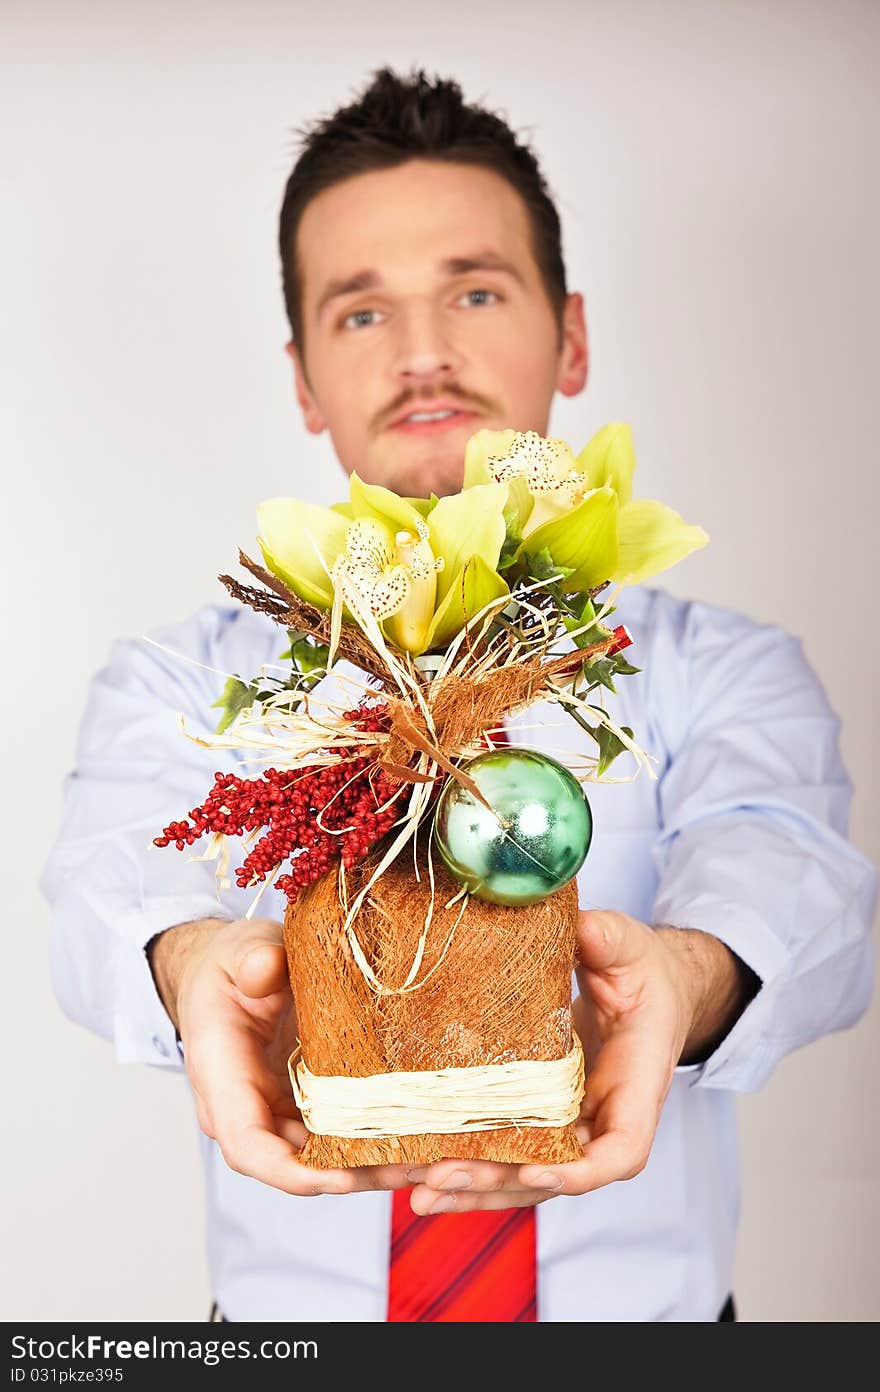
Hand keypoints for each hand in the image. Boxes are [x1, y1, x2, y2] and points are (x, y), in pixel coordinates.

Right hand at [148, 916, 415, 1197]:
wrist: (228, 971)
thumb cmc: (229, 965)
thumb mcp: (239, 950)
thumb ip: (252, 958)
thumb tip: (264, 966)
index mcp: (221, 1077)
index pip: (247, 1145)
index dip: (291, 1171)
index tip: (341, 1177)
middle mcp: (245, 1109)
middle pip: (293, 1164)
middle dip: (351, 1174)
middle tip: (411, 1169)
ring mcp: (275, 1111)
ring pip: (319, 1157)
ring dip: (371, 1165)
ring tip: (427, 1161)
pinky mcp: (301, 1105)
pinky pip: (333, 1135)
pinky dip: (371, 1141)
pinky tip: (416, 1137)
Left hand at [404, 909, 755, 1214]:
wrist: (649, 989)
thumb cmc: (644, 971)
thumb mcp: (630, 947)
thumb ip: (608, 939)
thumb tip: (583, 928)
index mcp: (637, 1084)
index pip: (622, 1150)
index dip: (580, 1171)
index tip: (533, 1168)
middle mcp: (603, 1119)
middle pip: (553, 1174)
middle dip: (496, 1182)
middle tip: (440, 1178)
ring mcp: (569, 1125)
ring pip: (521, 1175)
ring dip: (469, 1187)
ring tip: (414, 1190)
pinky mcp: (539, 1118)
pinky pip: (504, 1153)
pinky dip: (462, 1167)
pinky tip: (412, 1175)